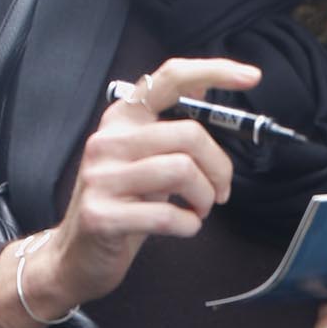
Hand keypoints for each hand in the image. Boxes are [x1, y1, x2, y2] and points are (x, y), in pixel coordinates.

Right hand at [0, 55, 255, 327]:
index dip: (214, 72)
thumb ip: (169, 125)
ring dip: (205, 198)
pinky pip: (169, 216)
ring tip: (198, 210)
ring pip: (183, 171)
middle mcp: (108, 140)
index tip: (251, 76)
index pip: (169, 79)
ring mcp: (102, 177)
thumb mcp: (143, 157)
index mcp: (122, 119)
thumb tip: (204, 84)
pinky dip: (190, 226)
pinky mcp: (102, 215)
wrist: (75, 255)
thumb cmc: (121, 205)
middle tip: (220, 191)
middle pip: (190, 134)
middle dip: (219, 168)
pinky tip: (183, 227)